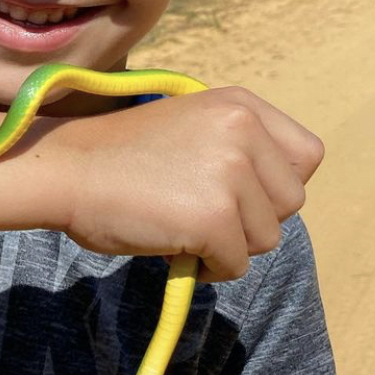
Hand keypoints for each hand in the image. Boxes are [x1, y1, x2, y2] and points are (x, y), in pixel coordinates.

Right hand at [0, 84, 321, 280]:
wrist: (67, 170)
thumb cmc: (119, 157)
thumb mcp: (191, 127)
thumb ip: (237, 146)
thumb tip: (274, 200)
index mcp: (241, 105)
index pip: (307, 156)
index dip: (277, 184)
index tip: (241, 194)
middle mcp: (243, 131)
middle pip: (292, 202)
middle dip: (253, 219)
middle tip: (202, 214)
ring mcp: (230, 174)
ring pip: (267, 237)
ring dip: (229, 245)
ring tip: (181, 227)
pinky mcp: (213, 218)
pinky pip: (236, 265)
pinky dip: (209, 269)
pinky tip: (173, 248)